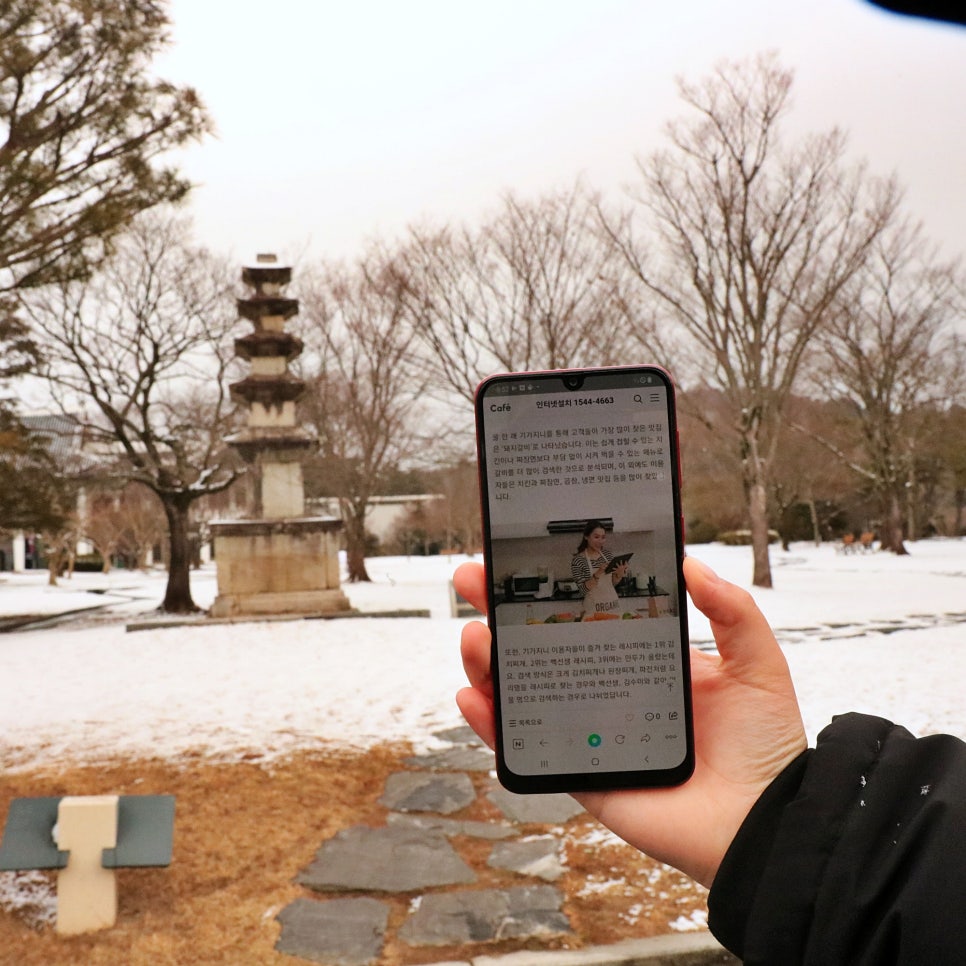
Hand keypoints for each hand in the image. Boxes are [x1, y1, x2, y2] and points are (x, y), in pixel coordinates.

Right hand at [454, 555, 806, 887]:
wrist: (765, 823)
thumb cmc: (765, 747)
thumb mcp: (757, 663)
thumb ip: (731, 611)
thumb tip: (692, 562)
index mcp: (643, 662)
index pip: (585, 615)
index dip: (552, 587)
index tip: (524, 557)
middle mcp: (608, 692)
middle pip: (540, 647)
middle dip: (501, 613)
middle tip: (475, 581)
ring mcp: (588, 732)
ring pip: (523, 692)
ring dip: (488, 662)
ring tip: (476, 636)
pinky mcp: (579, 772)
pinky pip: (525, 747)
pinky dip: (490, 726)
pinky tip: (474, 697)